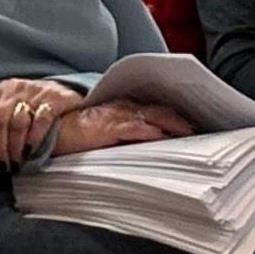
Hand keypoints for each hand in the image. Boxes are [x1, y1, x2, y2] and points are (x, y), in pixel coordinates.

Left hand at [0, 79, 84, 167]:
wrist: (68, 92)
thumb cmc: (33, 106)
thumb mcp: (12, 105)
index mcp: (2, 90)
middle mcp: (16, 89)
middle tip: (2, 164)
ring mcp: (35, 92)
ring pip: (18, 122)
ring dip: (14, 147)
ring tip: (16, 162)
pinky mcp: (55, 99)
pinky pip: (41, 120)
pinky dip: (34, 138)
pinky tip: (30, 151)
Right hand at [53, 100, 196, 155]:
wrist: (53, 130)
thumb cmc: (79, 135)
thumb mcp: (108, 134)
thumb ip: (129, 137)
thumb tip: (154, 146)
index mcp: (125, 108)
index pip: (157, 109)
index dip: (176, 116)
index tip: (194, 125)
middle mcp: (124, 107)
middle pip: (160, 110)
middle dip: (181, 119)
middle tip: (201, 129)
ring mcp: (117, 115)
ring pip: (152, 116)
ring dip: (172, 124)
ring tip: (190, 133)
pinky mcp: (108, 127)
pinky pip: (135, 127)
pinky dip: (151, 131)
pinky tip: (163, 137)